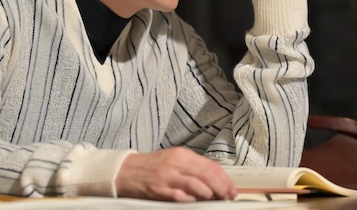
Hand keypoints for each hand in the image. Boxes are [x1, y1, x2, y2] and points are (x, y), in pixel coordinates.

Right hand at [115, 147, 236, 201]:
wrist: (125, 171)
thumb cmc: (150, 167)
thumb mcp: (173, 160)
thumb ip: (191, 167)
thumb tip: (213, 179)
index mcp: (181, 154)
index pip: (210, 165)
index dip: (224, 179)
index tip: (231, 188)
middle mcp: (176, 163)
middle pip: (207, 174)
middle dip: (222, 188)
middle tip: (227, 197)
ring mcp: (168, 176)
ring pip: (198, 184)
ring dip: (210, 194)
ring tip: (214, 200)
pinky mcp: (160, 189)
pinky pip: (182, 196)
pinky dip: (192, 200)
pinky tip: (196, 202)